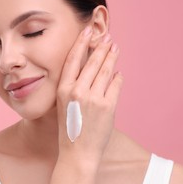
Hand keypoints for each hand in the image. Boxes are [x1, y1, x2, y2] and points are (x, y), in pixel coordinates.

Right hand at [56, 26, 122, 159]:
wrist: (77, 152)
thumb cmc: (69, 129)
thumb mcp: (64, 105)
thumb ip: (72, 87)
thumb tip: (87, 69)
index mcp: (63, 89)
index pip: (73, 59)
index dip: (81, 42)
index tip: (87, 31)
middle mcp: (77, 91)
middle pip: (92, 61)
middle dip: (102, 47)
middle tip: (108, 38)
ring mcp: (94, 98)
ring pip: (106, 70)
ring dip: (112, 57)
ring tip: (115, 48)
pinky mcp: (108, 106)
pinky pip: (116, 85)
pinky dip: (118, 77)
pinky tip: (119, 73)